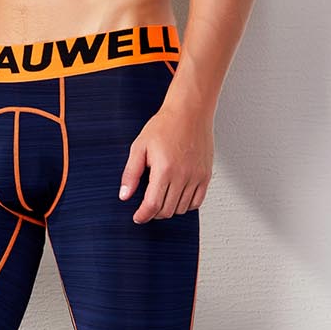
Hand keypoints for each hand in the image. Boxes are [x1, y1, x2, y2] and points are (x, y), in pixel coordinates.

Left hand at [119, 103, 212, 223]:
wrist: (190, 112)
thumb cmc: (164, 126)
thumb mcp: (139, 147)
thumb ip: (131, 173)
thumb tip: (124, 196)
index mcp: (164, 169)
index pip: (153, 205)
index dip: (143, 215)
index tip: (138, 217)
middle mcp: (183, 175)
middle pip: (167, 210)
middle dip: (154, 213)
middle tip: (147, 207)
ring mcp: (196, 176)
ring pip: (181, 208)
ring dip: (169, 209)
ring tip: (161, 199)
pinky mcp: (206, 175)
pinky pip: (197, 202)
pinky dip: (185, 205)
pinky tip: (177, 196)